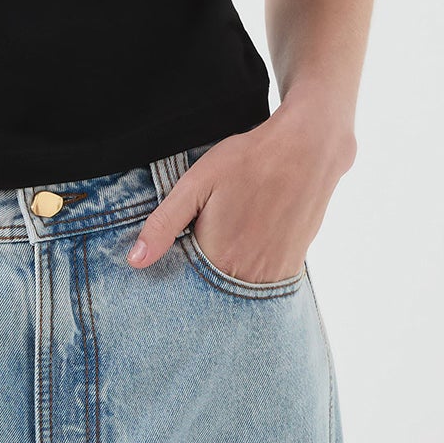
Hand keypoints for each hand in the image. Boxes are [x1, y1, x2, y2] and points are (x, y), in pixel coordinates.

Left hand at [126, 102, 355, 278]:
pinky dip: (250, 272)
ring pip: (238, 291)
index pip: (186, 289)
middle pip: (213, 294)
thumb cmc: (248, 162)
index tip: (175, 259)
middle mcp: (250, 275)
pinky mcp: (294, 265)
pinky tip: (247, 243)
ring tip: (227, 240)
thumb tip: (135, 262)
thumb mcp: (196, 184)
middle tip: (205, 240)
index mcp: (221, 258)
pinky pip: (263, 283)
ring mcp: (276, 274)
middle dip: (200, 281)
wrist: (308, 148)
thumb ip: (164, 224)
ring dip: (226, 278)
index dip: (176, 277)